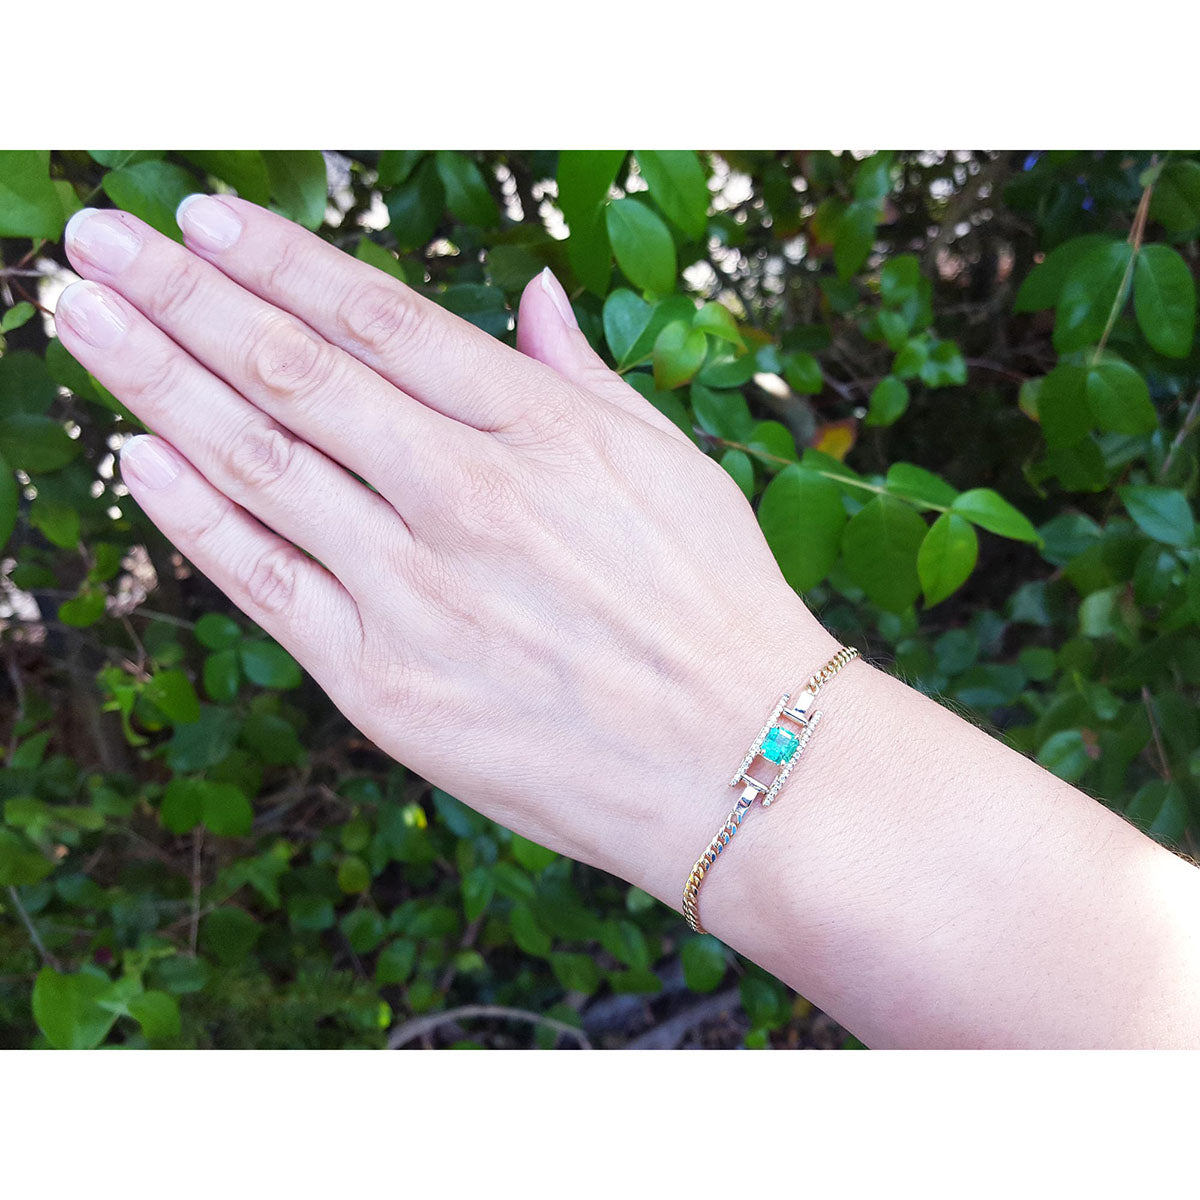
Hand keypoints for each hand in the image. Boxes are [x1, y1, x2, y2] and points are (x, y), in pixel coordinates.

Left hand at [54, 197, 835, 906]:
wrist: (744, 763)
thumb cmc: (716, 609)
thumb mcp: (670, 466)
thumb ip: (581, 379)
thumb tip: (532, 298)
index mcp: (544, 434)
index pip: (381, 322)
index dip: (280, 260)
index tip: (201, 217)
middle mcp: (468, 500)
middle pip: (293, 375)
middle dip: (181, 297)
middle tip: (97, 240)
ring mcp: (417, 594)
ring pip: (258, 465)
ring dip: (154, 383)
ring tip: (83, 318)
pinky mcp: (385, 686)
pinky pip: (267, 586)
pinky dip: (196, 519)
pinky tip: (136, 455)